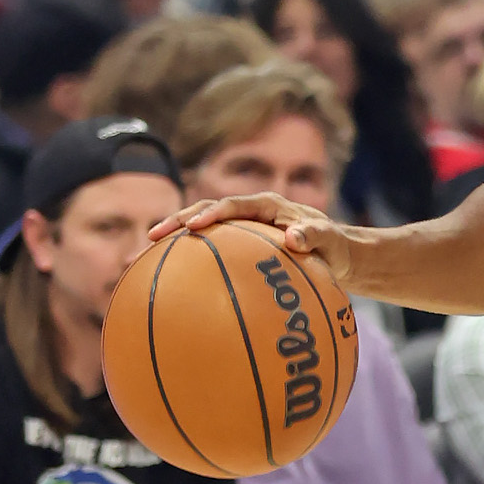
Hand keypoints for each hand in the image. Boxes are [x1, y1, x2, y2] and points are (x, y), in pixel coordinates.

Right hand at [153, 192, 356, 281]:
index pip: (233, 204)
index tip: (193, 226)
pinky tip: (170, 279)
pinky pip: (212, 248)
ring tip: (147, 252)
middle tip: (153, 236)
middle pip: (207, 209)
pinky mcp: (239, 244)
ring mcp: (242, 227)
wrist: (336, 253)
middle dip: (179, 220)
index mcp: (268, 205)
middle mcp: (250, 212)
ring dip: (177, 236)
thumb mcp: (330, 241)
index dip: (211, 213)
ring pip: (203, 226)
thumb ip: (315, 236)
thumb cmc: (334, 247)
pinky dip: (191, 257)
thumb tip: (293, 238)